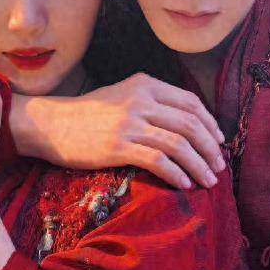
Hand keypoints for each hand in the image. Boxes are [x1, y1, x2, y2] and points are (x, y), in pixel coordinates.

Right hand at [13, 72, 225, 188]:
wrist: (51, 124)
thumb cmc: (87, 113)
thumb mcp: (122, 94)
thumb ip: (151, 101)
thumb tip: (187, 124)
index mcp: (145, 84)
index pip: (191, 103)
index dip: (210, 124)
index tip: (219, 142)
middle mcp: (140, 100)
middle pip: (190, 124)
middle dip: (210, 148)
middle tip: (218, 166)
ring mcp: (129, 123)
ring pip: (179, 144)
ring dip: (199, 165)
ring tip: (208, 181)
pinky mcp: (118, 146)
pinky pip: (159, 161)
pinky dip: (177, 174)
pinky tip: (184, 185)